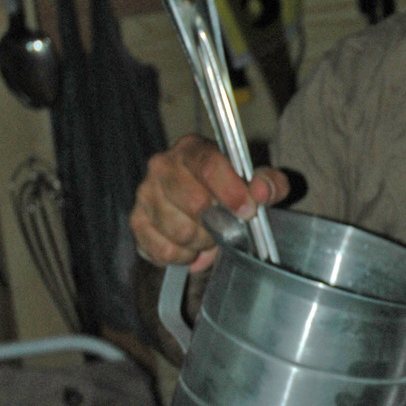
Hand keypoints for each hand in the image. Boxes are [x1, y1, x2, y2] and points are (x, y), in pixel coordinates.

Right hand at [130, 134, 288, 272]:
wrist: (202, 205)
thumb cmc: (228, 191)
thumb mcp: (255, 182)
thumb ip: (269, 183)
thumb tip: (262, 191)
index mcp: (192, 149)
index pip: (209, 166)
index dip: (231, 193)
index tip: (247, 211)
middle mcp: (163, 166)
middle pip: (195, 203)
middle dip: (218, 223)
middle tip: (226, 225)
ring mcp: (145, 194)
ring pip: (181, 231)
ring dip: (202, 242)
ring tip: (208, 235)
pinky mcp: (137, 222)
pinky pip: (165, 251)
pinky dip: (184, 256)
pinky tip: (190, 246)